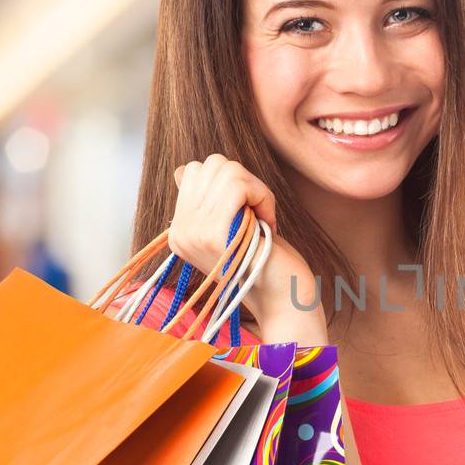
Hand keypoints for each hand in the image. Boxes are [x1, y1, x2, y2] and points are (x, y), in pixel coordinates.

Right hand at [170, 154, 322, 328]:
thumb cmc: (266, 260)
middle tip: (259, 212)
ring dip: (256, 189)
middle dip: (243, 179)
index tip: (245, 210)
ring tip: (262, 218)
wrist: (285, 298)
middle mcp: (180, 234)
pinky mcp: (215, 235)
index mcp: (180, 232)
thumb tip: (183, 170)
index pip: (189, 172)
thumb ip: (209, 201)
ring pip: (226, 170)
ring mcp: (194, 235)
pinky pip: (238, 185)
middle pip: (209, 166)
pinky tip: (267, 221)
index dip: (228, 181)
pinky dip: (262, 195)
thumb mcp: (231, 225)